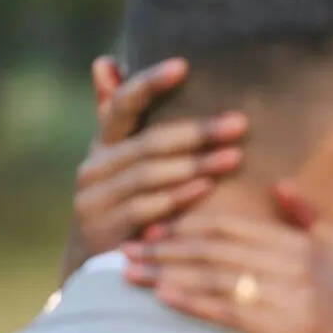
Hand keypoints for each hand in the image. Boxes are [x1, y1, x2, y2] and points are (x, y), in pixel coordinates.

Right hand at [59, 56, 249, 281]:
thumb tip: (105, 61)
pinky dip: (178, 197)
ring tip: (235, 156)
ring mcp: (95, 199)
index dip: (149, 83)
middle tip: (239, 123)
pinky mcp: (104, 230)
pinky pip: (146, 208)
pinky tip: (208, 188)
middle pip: (149, 141)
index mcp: (103, 145)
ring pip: (150, 174)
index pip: (122, 103)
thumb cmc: (123, 206)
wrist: (96, 271)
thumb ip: (117, 116)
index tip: (183, 65)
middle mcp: (94, 167)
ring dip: (195, 164)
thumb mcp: (121, 162)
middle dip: (197, 131)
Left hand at [122, 182, 332, 332]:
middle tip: (126, 248)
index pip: (232, 227)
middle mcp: (290, 266)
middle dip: (165, 248)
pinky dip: (192, 302)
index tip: (153, 225)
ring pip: (213, 278)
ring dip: (166, 274)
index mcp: (300, 244)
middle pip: (213, 250)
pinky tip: (162, 296)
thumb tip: (280, 187)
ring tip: (130, 273)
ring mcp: (286, 298)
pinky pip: (228, 312)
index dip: (188, 224)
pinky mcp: (282, 330)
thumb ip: (308, 218)